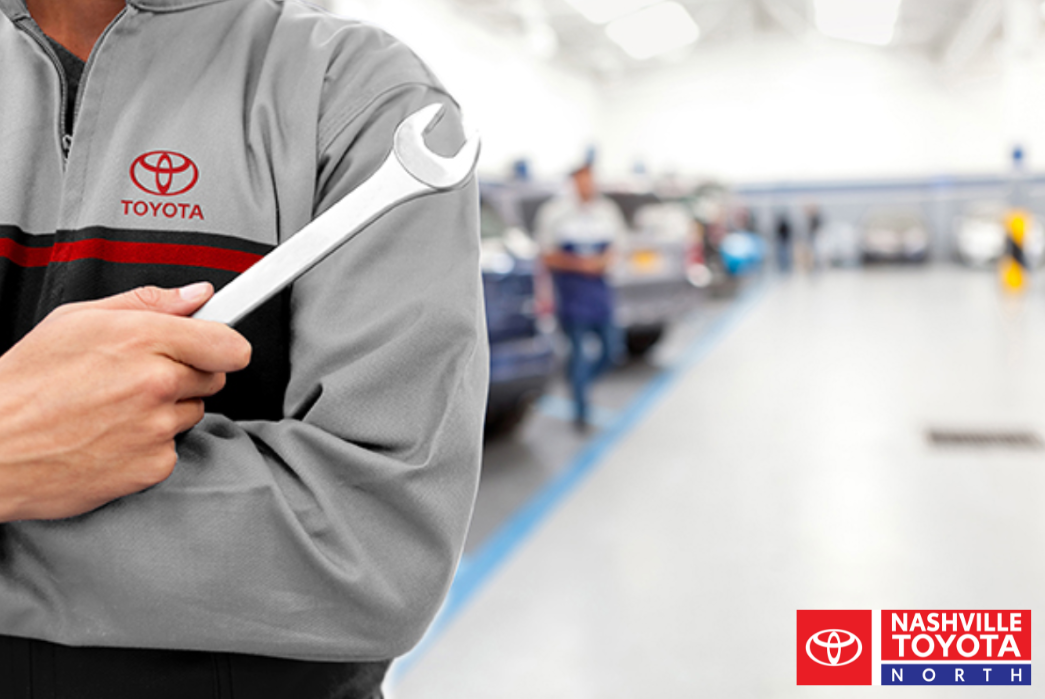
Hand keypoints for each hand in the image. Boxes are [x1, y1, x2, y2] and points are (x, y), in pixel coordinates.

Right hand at [0, 284, 251, 521]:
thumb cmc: (25, 384)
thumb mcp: (76, 320)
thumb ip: (147, 302)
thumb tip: (196, 295)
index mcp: (143, 339)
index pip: (229, 343)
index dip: (225, 344)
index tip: (221, 346)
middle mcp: (157, 383)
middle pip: (214, 376)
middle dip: (186, 373)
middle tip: (139, 376)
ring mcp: (158, 428)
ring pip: (192, 412)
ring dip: (166, 410)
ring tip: (114, 407)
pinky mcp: (153, 466)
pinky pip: (173, 448)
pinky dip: (150, 444)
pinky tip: (111, 436)